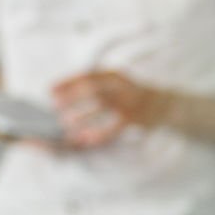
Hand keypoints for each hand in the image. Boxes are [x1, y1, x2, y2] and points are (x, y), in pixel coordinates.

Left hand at [50, 69, 166, 148]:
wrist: (164, 104)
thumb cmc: (130, 95)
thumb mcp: (115, 84)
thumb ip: (95, 86)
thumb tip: (64, 94)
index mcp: (114, 75)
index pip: (87, 76)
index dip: (67, 83)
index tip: (50, 91)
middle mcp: (122, 85)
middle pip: (92, 88)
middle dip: (71, 97)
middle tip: (54, 107)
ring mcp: (129, 101)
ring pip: (101, 106)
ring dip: (81, 116)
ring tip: (66, 124)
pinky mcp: (135, 118)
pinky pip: (113, 127)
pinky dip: (98, 133)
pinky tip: (86, 138)